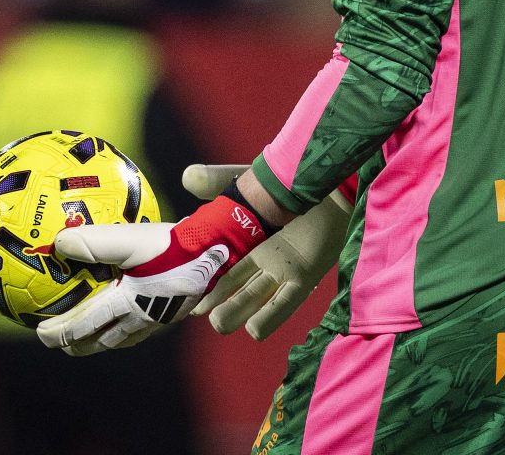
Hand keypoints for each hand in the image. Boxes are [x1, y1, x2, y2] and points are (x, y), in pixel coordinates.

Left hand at [36, 194, 266, 355]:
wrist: (216, 250)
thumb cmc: (172, 246)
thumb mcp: (129, 239)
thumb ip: (94, 241)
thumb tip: (58, 242)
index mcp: (125, 306)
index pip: (83, 329)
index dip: (59, 334)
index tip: (40, 332)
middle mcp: (141, 319)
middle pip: (102, 341)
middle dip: (78, 344)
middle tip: (61, 341)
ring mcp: (160, 317)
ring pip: (124, 338)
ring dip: (102, 339)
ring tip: (92, 334)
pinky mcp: (175, 309)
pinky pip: (142, 326)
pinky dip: (125, 326)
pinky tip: (131, 310)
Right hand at [183, 164, 352, 339]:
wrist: (325, 181)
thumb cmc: (288, 181)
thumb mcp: (248, 181)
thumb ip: (216, 180)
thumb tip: (185, 175)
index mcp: (243, 240)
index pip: (215, 266)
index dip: (199, 279)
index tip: (179, 286)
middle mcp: (260, 260)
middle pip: (230, 289)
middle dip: (212, 300)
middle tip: (196, 309)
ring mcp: (280, 269)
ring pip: (252, 299)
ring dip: (234, 312)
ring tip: (218, 322)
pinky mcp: (303, 276)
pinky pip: (284, 303)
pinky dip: (269, 318)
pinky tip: (253, 329)